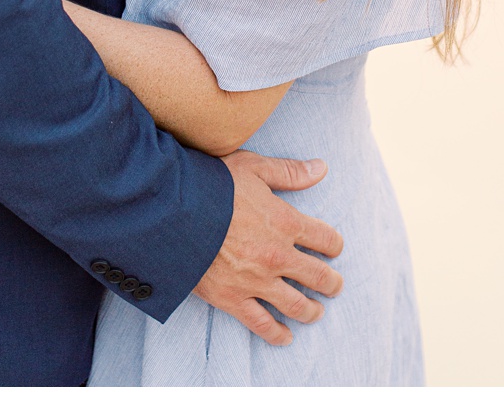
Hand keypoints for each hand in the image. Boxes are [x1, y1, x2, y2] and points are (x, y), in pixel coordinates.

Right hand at [193, 151, 343, 343]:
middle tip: (333, 285)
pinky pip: (262, 324)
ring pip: (297, 305)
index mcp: (286, 222)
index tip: (332, 248)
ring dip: (311, 310)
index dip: (333, 244)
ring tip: (315, 311)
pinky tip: (285, 336)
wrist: (169, 210)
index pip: (327, 240)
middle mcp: (278, 256)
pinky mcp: (233, 298)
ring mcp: (257, 281)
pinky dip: (277, 334)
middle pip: (319, 277)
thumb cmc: (209, 184)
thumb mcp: (251, 168)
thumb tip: (321, 168)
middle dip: (331, 282)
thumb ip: (288, 172)